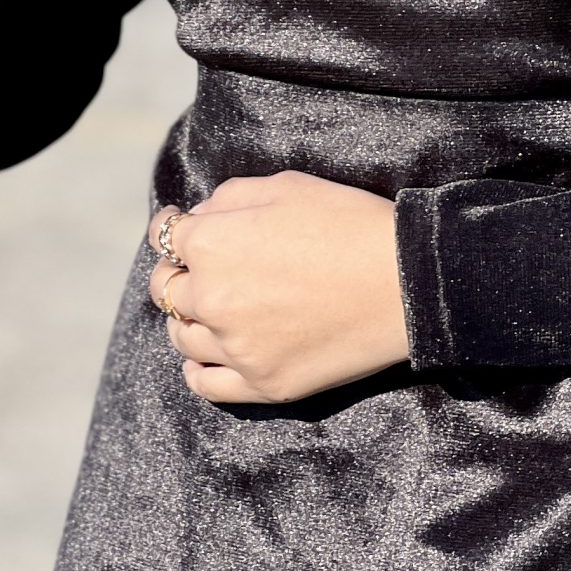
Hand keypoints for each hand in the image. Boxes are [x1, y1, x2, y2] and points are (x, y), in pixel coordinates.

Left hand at [149, 173, 411, 403]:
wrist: (405, 281)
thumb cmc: (349, 222)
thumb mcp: (286, 186)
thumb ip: (229, 198)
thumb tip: (199, 218)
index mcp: (211, 243)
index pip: (166, 237)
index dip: (173, 228)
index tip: (181, 228)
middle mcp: (211, 298)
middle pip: (167, 289)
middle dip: (177, 272)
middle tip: (195, 269)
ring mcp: (235, 347)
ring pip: (181, 337)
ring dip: (186, 319)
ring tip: (206, 311)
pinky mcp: (262, 384)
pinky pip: (205, 384)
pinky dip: (197, 369)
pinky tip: (205, 358)